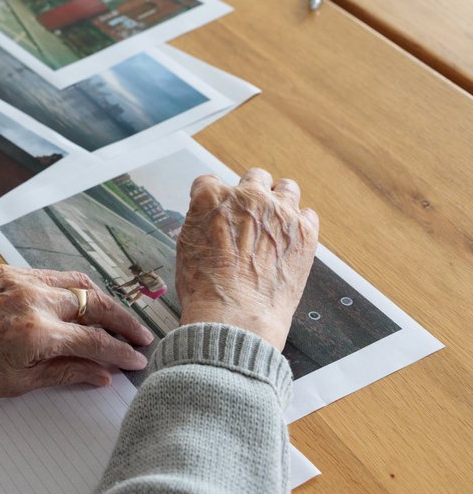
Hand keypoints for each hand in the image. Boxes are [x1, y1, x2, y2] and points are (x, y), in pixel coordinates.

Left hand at [0, 265, 154, 398]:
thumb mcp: (19, 382)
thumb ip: (65, 373)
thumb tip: (101, 373)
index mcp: (36, 333)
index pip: (95, 340)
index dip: (122, 351)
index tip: (137, 360)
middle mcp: (32, 300)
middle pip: (95, 304)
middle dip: (124, 321)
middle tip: (140, 336)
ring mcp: (20, 281)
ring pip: (78, 282)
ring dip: (102, 299)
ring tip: (118, 317)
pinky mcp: (7, 272)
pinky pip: (52, 275)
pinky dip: (73, 287)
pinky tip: (81, 301)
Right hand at [176, 169, 319, 350]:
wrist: (234, 316)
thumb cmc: (206, 289)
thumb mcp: (186, 247)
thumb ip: (201, 223)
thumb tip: (209, 223)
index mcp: (211, 198)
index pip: (209, 182)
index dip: (212, 197)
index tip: (217, 207)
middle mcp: (247, 196)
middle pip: (254, 178)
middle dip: (251, 193)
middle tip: (249, 213)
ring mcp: (279, 211)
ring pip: (286, 187)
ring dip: (280, 200)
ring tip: (276, 219)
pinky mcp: (305, 230)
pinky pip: (308, 214)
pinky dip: (300, 223)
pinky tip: (290, 239)